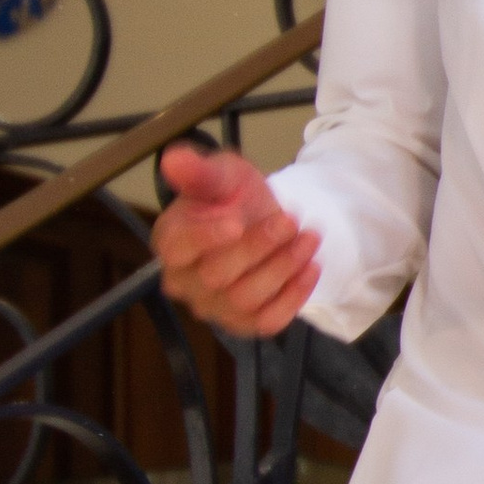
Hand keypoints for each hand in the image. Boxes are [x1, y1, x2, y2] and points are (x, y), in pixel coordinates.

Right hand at [152, 144, 320, 338]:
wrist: (262, 218)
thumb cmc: (232, 197)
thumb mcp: (222, 174)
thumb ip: (200, 171)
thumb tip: (174, 159)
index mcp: (171, 243)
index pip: (178, 248)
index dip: (206, 237)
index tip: (236, 221)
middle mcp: (184, 283)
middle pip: (216, 276)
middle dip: (259, 246)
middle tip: (290, 220)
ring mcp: (213, 308)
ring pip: (245, 300)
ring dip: (283, 268)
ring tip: (309, 238)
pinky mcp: (243, 324)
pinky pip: (267, 322)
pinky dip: (294, 296)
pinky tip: (312, 267)